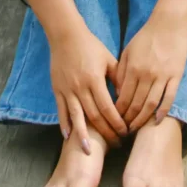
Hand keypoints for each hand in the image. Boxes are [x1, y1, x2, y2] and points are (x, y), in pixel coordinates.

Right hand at [50, 27, 126, 152]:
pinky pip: (61, 110)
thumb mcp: (110, 60)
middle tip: (116, 144)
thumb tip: (130, 97)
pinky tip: (68, 137)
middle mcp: (79, 87)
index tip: (125, 132)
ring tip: (89, 151)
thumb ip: (119, 79)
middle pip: (93, 116)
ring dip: (83, 135)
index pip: (107, 108)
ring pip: (76, 117)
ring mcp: (66, 90)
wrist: (66, 36)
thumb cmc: (92, 47)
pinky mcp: (57, 90)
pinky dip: (64, 124)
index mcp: (94, 80)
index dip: (116, 122)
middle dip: (105, 132)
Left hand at [115, 17, 186, 131]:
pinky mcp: (176, 76)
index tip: (114, 121)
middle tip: (124, 130)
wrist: (168, 25)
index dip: (117, 112)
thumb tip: (118, 93)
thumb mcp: (128, 51)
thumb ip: (121, 71)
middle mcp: (146, 75)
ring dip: (143, 119)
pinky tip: (158, 120)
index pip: (123, 97)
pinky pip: (169, 97)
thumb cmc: (146, 37)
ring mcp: (162, 77)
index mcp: (132, 69)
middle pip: (136, 104)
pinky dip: (163, 110)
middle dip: (128, 120)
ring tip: (137, 128)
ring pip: (151, 104)